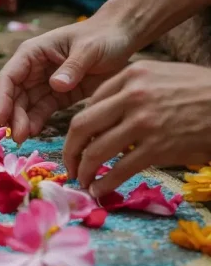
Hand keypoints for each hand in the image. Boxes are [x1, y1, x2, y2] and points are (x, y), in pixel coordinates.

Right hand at [0, 16, 137, 143]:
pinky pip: (42, 111)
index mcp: (33, 53)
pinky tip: (35, 134)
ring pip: (24, 105)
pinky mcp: (58, 95)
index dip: (1, 99)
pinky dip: (36, 122)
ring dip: (21, 121)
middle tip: (16, 137)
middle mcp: (33, 68)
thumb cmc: (103, 37)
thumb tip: (55, 85)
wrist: (122, 38)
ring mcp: (44, 83)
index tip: (0, 120)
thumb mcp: (89, 49)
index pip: (8, 77)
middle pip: (13, 95)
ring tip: (22, 139)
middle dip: (11, 115)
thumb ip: (72, 67)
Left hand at [65, 60, 210, 196]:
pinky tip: (99, 189)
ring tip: (82, 180)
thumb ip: (133, 88)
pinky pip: (120, 169)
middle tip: (68, 164)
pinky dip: (105, 182)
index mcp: (130, 76)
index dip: (80, 127)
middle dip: (70, 149)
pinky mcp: (157, 148)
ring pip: (97, 150)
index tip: (78, 141)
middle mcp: (131, 97)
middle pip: (82, 126)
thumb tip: (108, 110)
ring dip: (83, 169)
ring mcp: (143, 123)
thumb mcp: (162, 75)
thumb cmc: (201, 90)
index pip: (90, 104)